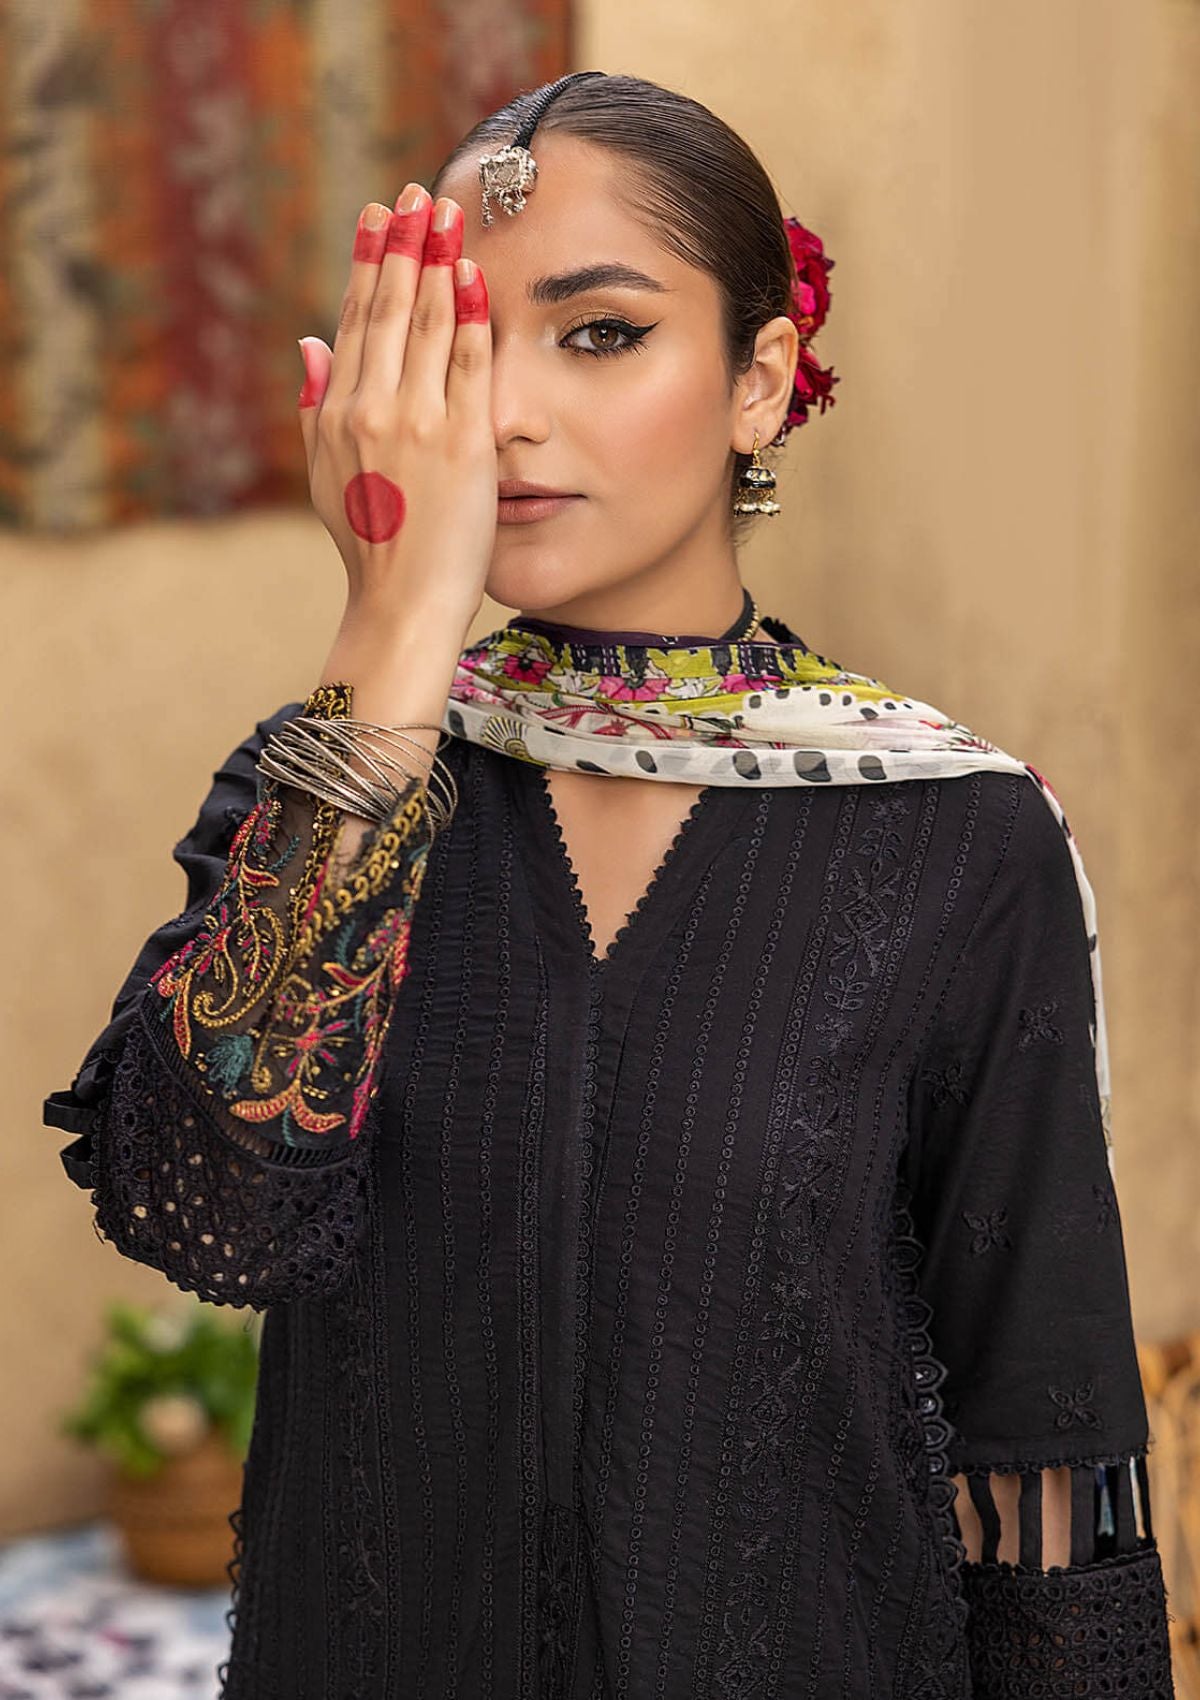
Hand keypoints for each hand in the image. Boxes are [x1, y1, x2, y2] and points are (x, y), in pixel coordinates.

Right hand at [296, 186, 495, 634]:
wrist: (401, 604)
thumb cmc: (370, 549)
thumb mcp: (325, 476)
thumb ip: (315, 407)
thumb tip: (307, 344)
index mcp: (337, 413)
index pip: (356, 321)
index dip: (369, 262)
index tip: (379, 215)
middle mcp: (371, 408)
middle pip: (389, 309)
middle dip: (404, 244)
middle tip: (417, 192)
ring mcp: (416, 422)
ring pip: (426, 324)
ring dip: (438, 261)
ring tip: (448, 211)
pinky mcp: (461, 441)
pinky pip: (467, 364)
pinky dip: (470, 315)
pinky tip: (473, 274)